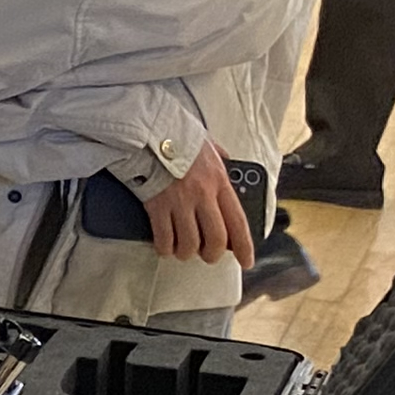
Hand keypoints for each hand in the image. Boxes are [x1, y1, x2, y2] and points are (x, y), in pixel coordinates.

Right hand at [139, 141, 258, 269]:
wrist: (148, 133)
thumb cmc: (177, 138)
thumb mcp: (209, 146)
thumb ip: (220, 158)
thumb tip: (228, 161)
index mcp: (219, 181)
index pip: (238, 222)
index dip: (244, 246)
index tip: (246, 260)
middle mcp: (202, 195)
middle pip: (215, 239)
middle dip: (212, 254)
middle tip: (207, 255)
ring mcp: (179, 202)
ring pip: (189, 243)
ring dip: (186, 252)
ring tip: (183, 250)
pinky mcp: (157, 205)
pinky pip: (164, 238)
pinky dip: (165, 247)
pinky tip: (165, 246)